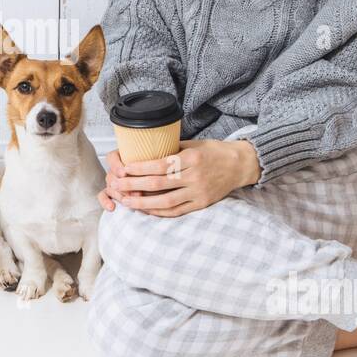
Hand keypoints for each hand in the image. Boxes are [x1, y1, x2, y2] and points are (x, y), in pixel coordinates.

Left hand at [97, 140, 259, 217]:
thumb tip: (145, 152)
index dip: (139, 169)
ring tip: (126, 201)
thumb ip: (171, 150)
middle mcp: (194, 176)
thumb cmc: (213, 151)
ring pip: (166, 202)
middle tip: (116, 185)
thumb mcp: (193, 144)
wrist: (240, 165)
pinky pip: (177, 211)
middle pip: (158, 184)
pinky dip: (159, 212)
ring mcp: (198, 192)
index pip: (159, 165)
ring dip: (143, 204)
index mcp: (191, 158)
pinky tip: (145, 210)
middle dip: (133, 186)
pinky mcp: (202, 204)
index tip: (123, 168)